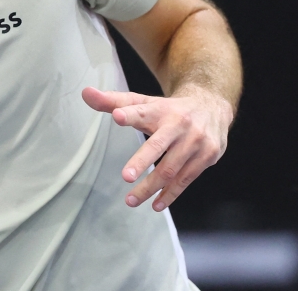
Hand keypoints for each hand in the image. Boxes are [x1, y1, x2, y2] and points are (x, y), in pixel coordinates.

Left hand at [81, 85, 233, 210]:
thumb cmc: (169, 109)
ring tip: (131, 200)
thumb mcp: (143, 102)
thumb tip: (85, 93)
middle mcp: (179, 125)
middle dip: (142, 161)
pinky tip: (156, 204)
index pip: (141, 110)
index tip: (117, 116)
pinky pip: (186, 179)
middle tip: (125, 176)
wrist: (212, 106)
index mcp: (160, 109)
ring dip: (150, 187)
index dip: (129, 114)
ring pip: (171, 168)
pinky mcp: (207, 157)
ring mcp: (195, 142)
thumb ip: (113, 101)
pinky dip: (170, 194)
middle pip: (158, 145)